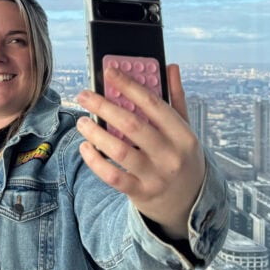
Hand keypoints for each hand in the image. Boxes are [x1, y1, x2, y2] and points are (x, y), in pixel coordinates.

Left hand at [75, 64, 204, 239]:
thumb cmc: (181, 157)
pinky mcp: (140, 193)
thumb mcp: (185, 129)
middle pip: (132, 125)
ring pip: (118, 151)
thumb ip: (176, 99)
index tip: (109, 71)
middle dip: (104, 106)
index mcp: (183, 135)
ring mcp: (155, 176)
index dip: (129, 85)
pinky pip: (112, 176)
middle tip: (84, 94)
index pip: (153, 104)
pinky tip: (84, 147)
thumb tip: (170, 66)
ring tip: (82, 121)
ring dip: (95, 133)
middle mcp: (171, 156)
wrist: (188, 203)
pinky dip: (94, 161)